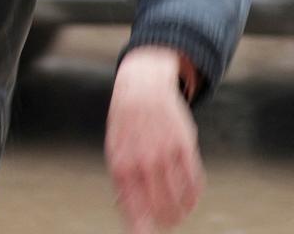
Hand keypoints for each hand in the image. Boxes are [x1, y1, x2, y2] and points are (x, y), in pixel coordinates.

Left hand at [106, 46, 203, 232]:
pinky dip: (193, 197)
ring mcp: (165, 155)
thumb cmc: (125, 124)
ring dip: (180, 213)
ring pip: (179, 198)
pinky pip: (194, 182)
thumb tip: (125, 209)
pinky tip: (189, 201)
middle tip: (165, 225)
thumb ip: (121, 179)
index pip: (133, 208)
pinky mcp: (184, 147)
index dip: (140, 229)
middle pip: (159, 208)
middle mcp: (143, 162)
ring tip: (177, 216)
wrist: (141, 89)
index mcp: (121, 165)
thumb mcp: (114, 149)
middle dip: (163, 222)